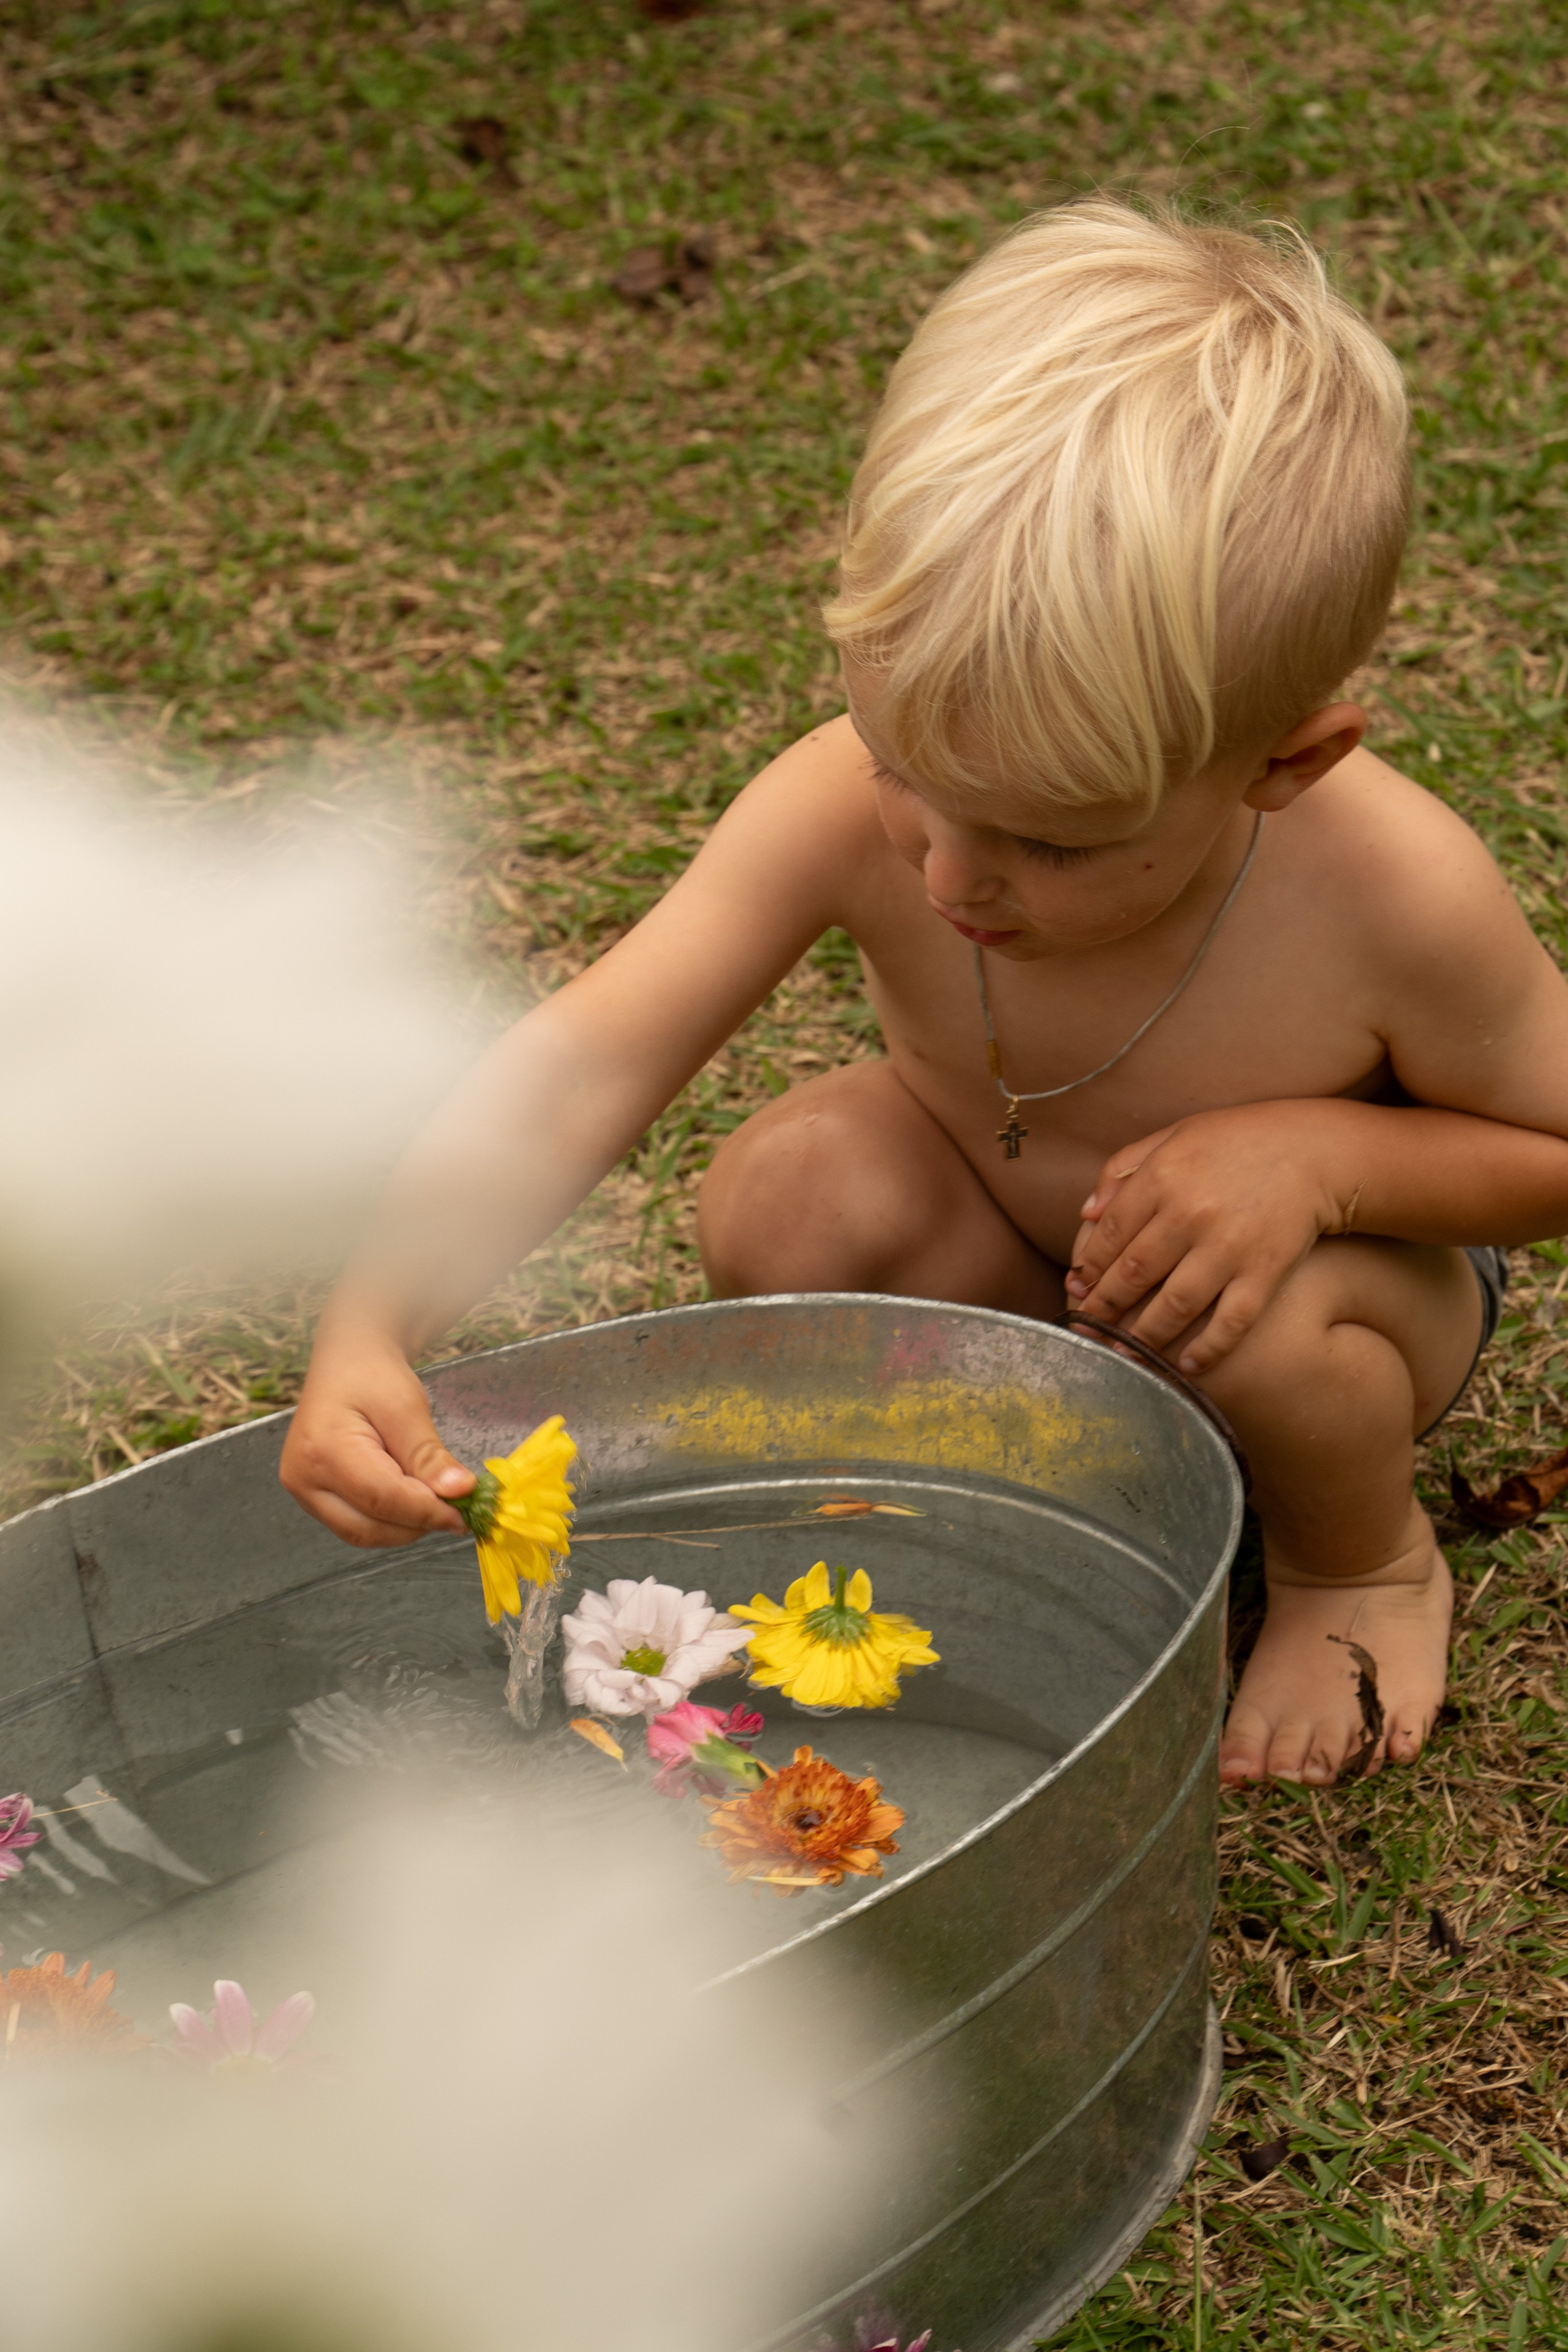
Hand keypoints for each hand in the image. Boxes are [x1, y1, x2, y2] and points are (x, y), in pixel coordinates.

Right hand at [280, 1317, 475, 1547]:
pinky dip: (390, 1522)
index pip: (382, 1498)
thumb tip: (459, 1493)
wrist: (347, 1365)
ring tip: (434, 1499)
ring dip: (405, 1526)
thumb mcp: (407, 1407)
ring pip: (362, 1533)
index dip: (427, 1511)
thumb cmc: (372, 1376)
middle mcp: (303, 1478)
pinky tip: (411, 1500)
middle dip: (417, 1523)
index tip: (464, 1511)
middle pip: (368, 1526)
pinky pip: (357, 1525)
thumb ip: (429, 1456)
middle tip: (455, 1508)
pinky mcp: (314, 1499)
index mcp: (323, 1450)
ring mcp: (304, 1492)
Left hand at [1064, 1104, 1342, 1373]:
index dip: (1089, 1266)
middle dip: (1104, 1307)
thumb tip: (1086, 1213)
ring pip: (1174, 1305)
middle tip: (1088, 1328)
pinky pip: (1230, 1322)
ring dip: (1143, 1336)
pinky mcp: (1265, 1271)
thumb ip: (1124, 1168)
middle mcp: (1190, 1213)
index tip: (1078, 1286)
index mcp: (1163, 1177)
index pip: (1110, 1232)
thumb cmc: (1238, 1141)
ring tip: (1124, 1353)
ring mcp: (1229, 1246)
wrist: (1315, 1150)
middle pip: (1134, 1273)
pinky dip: (1207, 1349)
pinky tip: (1186, 1365)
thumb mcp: (1175, 1136)